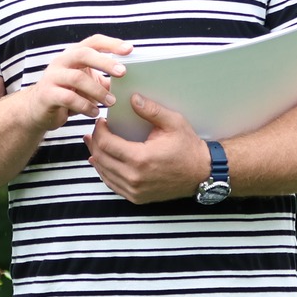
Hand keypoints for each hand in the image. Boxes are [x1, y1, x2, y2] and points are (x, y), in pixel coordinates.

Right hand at [19, 35, 132, 131]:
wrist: (37, 109)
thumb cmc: (66, 93)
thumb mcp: (87, 83)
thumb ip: (104, 80)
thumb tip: (131, 82)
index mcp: (73, 55)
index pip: (93, 42)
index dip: (111, 44)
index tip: (129, 49)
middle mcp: (62, 61)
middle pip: (84, 54)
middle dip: (105, 62)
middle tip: (123, 72)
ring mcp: (52, 77)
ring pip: (77, 78)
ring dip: (98, 91)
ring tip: (111, 102)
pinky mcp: (47, 94)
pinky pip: (69, 98)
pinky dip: (84, 106)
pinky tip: (94, 112)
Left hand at [85, 92, 210, 203]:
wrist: (202, 173)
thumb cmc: (188, 147)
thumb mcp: (173, 123)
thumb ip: (151, 110)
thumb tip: (133, 99)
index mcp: (141, 159)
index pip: (106, 144)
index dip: (99, 131)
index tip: (101, 122)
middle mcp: (135, 178)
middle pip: (101, 158)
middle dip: (95, 142)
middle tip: (95, 131)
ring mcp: (135, 191)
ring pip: (104, 172)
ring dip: (97, 156)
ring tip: (94, 143)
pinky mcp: (137, 197)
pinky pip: (112, 184)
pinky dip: (104, 172)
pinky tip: (101, 162)